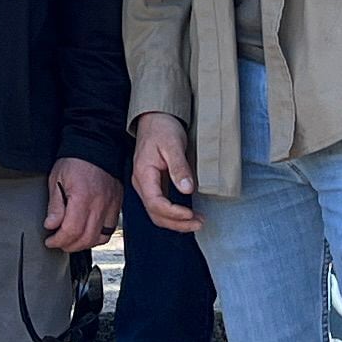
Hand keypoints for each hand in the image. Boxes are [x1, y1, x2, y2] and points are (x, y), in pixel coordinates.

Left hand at [44, 158, 124, 252]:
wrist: (96, 146)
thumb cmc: (76, 159)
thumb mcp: (57, 179)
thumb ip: (55, 205)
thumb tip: (51, 225)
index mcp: (82, 197)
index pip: (71, 230)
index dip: (58, 240)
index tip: (50, 240)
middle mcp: (99, 204)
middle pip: (85, 238)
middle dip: (68, 245)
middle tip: (58, 242)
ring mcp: (110, 206)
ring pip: (99, 238)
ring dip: (83, 244)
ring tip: (72, 240)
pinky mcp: (117, 205)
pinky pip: (110, 230)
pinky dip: (98, 237)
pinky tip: (88, 234)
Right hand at [128, 112, 202, 232]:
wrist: (155, 118)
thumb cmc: (162, 128)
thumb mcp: (173, 144)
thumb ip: (178, 167)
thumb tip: (187, 189)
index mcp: (143, 175)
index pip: (155, 203)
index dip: (174, 213)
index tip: (191, 214)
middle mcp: (142, 184)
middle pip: (156, 214)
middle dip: (177, 223)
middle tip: (199, 222)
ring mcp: (147, 186)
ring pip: (157, 213)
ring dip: (176, 222)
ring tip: (197, 221)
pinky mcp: (154, 185)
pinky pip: (161, 206)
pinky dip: (174, 214)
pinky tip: (188, 214)